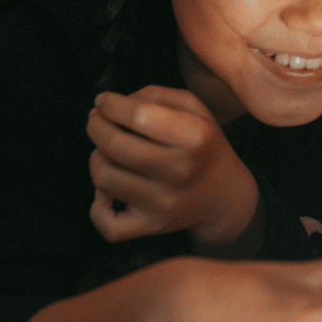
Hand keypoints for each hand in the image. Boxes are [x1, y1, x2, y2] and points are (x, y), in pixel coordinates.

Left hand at [87, 85, 258, 244]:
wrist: (226, 196)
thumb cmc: (203, 146)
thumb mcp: (194, 108)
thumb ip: (154, 95)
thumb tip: (110, 105)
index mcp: (194, 136)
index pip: (137, 114)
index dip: (110, 104)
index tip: (103, 102)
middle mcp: (180, 170)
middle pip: (114, 145)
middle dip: (95, 126)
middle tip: (97, 121)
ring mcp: (165, 202)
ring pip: (104, 178)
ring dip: (96, 158)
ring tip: (106, 152)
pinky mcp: (153, 226)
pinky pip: (108, 224)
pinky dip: (97, 206)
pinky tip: (107, 192)